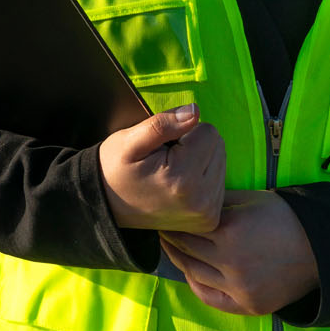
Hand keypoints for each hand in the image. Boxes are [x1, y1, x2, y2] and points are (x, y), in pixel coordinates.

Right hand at [100, 103, 225, 232]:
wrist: (108, 206)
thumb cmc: (115, 169)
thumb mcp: (129, 141)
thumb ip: (163, 124)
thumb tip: (195, 111)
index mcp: (182, 178)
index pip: (209, 132)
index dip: (184, 131)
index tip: (164, 147)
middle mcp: (201, 200)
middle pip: (219, 147)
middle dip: (195, 145)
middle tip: (166, 159)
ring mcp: (207, 213)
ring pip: (221, 162)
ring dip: (200, 161)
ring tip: (171, 172)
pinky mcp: (209, 220)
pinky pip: (219, 182)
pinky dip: (201, 177)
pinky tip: (180, 185)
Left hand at [159, 189, 318, 315]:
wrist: (321, 249)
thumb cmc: (284, 218)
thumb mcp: (250, 199)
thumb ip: (218, 201)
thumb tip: (190, 199)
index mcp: (229, 231)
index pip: (186, 226)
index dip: (172, 220)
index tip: (164, 214)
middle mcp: (230, 261)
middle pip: (185, 249)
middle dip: (170, 238)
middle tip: (162, 229)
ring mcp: (239, 287)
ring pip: (193, 273)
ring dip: (179, 259)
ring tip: (171, 248)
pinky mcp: (248, 305)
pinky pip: (210, 298)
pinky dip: (196, 285)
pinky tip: (190, 273)